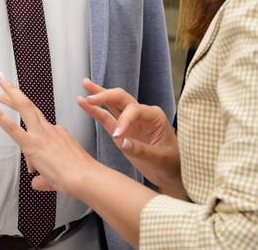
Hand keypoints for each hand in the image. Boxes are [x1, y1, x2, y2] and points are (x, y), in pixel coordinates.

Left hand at [0, 73, 103, 198]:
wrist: (86, 178)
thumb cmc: (79, 179)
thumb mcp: (59, 177)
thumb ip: (44, 180)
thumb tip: (36, 183)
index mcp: (58, 133)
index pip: (38, 130)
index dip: (28, 140)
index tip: (29, 157)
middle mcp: (50, 129)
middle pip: (29, 107)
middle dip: (15, 93)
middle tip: (3, 81)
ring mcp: (41, 134)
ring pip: (23, 107)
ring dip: (9, 95)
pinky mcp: (33, 144)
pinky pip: (12, 126)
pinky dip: (0, 115)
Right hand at [77, 79, 182, 195]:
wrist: (172, 174)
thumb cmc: (171, 164)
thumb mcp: (159, 159)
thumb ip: (140, 149)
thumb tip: (121, 141)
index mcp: (154, 116)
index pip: (133, 110)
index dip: (123, 121)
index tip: (117, 138)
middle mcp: (142, 114)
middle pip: (121, 98)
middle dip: (105, 95)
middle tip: (90, 97)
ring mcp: (131, 121)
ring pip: (113, 103)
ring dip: (99, 94)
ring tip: (85, 83)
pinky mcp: (123, 131)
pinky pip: (107, 118)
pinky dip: (96, 111)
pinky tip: (85, 104)